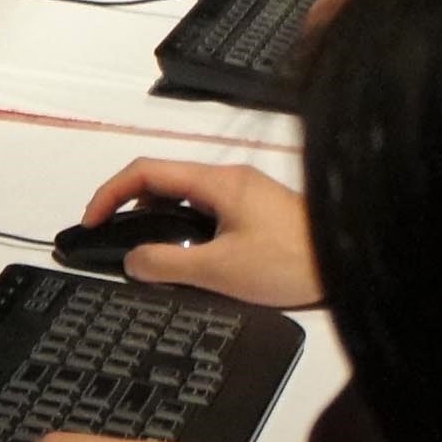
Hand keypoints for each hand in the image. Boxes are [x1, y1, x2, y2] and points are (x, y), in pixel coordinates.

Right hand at [75, 158, 320, 304]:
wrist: (350, 259)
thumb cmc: (294, 261)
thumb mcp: (221, 270)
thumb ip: (168, 265)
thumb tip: (133, 261)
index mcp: (216, 182)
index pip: (145, 172)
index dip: (109, 194)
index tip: (92, 222)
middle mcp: (228, 181)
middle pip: (161, 183)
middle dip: (129, 209)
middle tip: (113, 243)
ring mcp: (243, 196)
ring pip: (183, 201)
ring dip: (157, 224)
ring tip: (147, 259)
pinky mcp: (255, 215)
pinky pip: (204, 215)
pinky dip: (183, 232)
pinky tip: (186, 262)